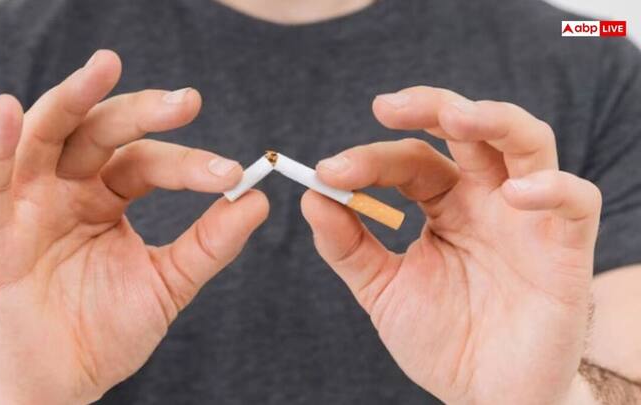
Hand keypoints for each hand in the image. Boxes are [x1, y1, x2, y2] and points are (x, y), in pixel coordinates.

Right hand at [0, 50, 268, 403]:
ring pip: (48, 136)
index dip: (188, 163)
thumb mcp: (167, 284)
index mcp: (108, 198)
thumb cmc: (105, 331)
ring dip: (75, 98)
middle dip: (142, 112)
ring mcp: (30, 204)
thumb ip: (209, 244)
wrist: (58, 384)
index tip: (231, 174)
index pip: (149, 163)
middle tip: (187, 101)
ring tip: (106, 65)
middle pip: (102, 133)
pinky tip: (11, 111)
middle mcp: (69, 189)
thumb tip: (257, 200)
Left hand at [301, 86, 600, 403]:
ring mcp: (527, 218)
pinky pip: (575, 201)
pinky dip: (551, 187)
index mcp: (444, 204)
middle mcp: (486, 199)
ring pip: (526, 142)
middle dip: (432, 108)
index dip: (370, 160)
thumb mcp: (383, 289)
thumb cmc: (440, 339)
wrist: (485, 396)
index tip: (329, 172)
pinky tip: (514, 194)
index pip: (411, 160)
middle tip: (387, 106)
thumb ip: (348, 245)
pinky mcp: (565, 248)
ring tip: (456, 117)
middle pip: (469, 129)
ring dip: (492, 121)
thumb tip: (311, 196)